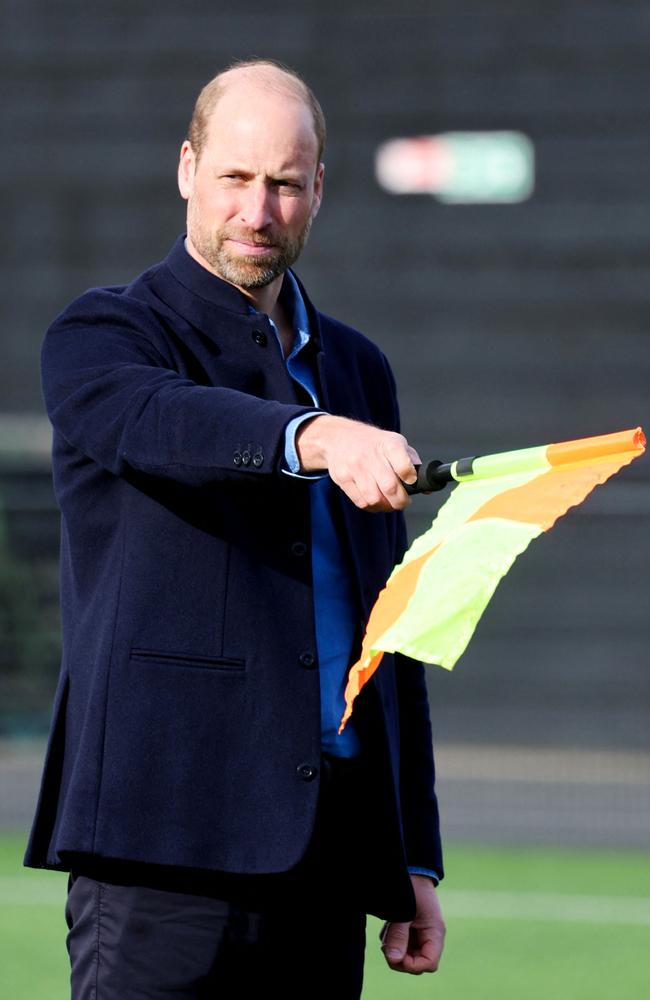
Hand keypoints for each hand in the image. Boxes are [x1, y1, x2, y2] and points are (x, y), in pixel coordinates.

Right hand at [295, 415, 419, 511]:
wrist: (338, 437)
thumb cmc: (373, 444)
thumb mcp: (394, 443)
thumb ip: (411, 463)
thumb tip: (427, 487)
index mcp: (389, 444)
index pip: (404, 466)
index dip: (410, 479)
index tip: (411, 483)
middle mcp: (371, 455)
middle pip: (390, 487)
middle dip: (400, 501)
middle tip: (404, 502)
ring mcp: (355, 467)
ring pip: (374, 498)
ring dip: (386, 506)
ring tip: (389, 503)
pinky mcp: (343, 478)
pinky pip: (361, 502)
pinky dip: (372, 507)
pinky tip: (376, 501)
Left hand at [380, 875, 445, 974]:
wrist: (412, 870)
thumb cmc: (411, 888)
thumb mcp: (404, 911)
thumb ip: (399, 935)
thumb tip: (393, 959)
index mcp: (434, 932)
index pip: (429, 963)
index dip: (413, 965)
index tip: (397, 955)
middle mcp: (429, 937)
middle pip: (417, 963)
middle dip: (400, 957)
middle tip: (388, 944)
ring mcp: (420, 935)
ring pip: (407, 956)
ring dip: (394, 947)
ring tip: (389, 928)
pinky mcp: (410, 931)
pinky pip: (400, 945)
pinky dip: (391, 940)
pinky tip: (389, 925)